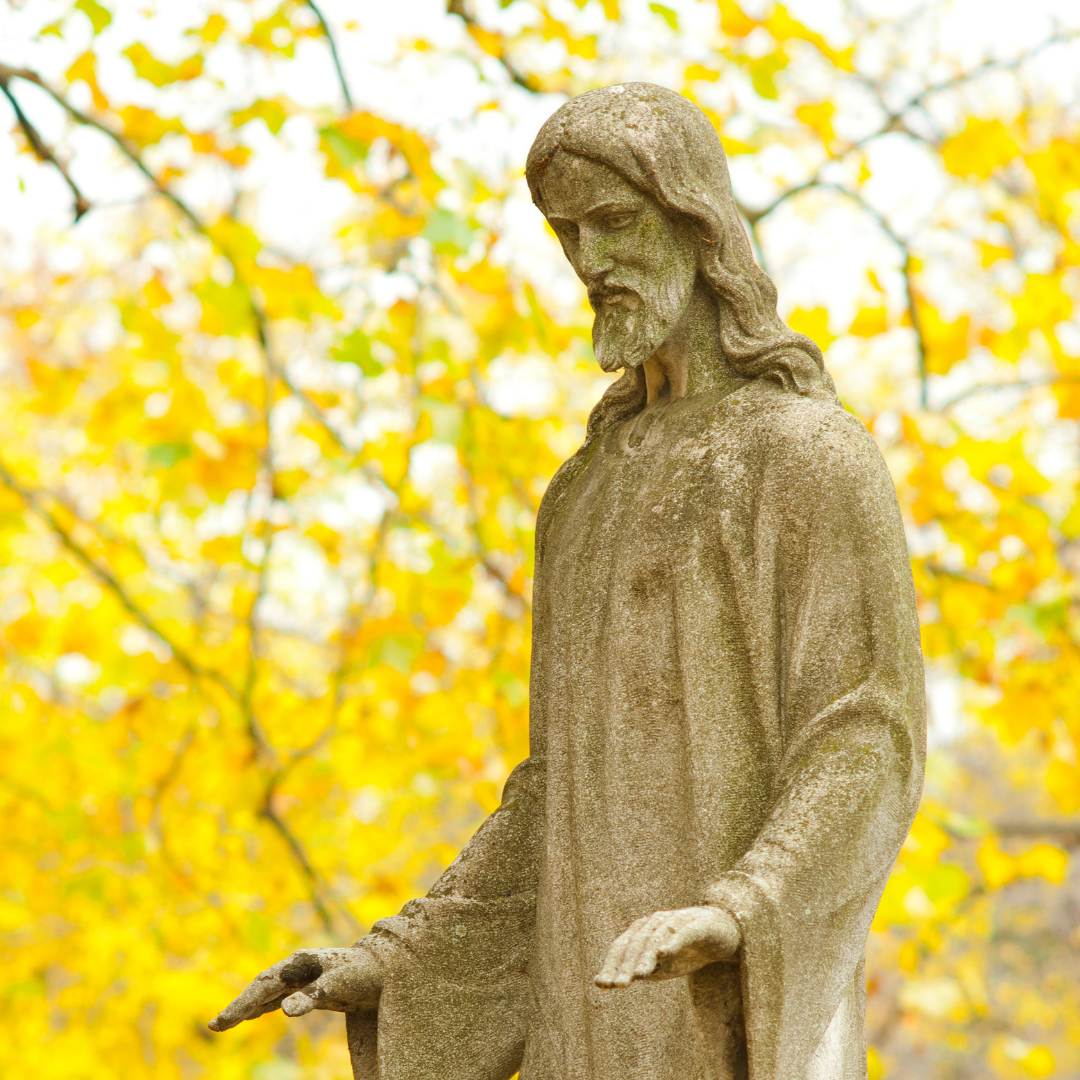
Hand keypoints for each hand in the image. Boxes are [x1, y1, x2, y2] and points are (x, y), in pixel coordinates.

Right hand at [208, 942, 383, 1031]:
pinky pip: (280, 996)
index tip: (221, 1022)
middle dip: (239, 1006)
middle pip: (261, 987)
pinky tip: (255, 1014)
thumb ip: (314, 995)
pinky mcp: (311, 987)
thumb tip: (284, 1010)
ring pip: (268, 992)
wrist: (388, 968)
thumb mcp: (341, 984)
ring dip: (248, 1006)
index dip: (241, 1004)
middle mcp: (298, 967)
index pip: (263, 986)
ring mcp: (304, 976)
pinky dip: (264, 1005)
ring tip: (226, 1022)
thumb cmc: (366, 973)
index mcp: (301, 963)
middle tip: (215, 1026)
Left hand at [594, 906, 740, 988]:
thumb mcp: (661, 967)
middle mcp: (655, 923)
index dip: (611, 964)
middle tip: (618, 985)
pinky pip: (682, 932)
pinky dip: (672, 941)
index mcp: (643, 931)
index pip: (622, 947)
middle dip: (626, 964)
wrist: (722, 934)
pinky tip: (664, 952)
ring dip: (646, 956)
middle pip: (636, 943)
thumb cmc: (686, 951)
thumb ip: (639, 972)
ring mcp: (675, 921)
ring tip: (639, 974)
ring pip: (656, 938)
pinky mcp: (696, 925)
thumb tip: (608, 983)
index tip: (602, 984)